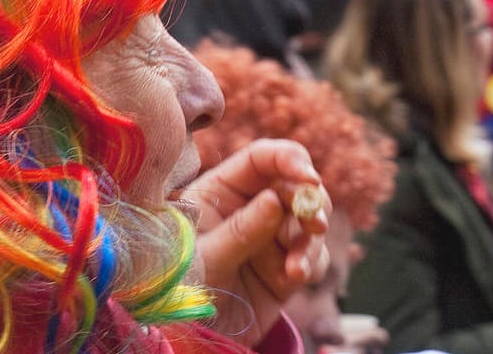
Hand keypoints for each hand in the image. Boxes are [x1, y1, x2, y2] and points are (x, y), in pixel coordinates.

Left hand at [183, 139, 330, 347]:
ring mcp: (272, 237)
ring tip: (298, 268)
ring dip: (310, 239)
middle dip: (309, 203)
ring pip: (310, 220)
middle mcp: (252, 207)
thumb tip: (276, 199)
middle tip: (314, 225)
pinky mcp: (287, 267)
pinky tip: (295, 277)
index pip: (263, 158)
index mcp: (223, 190)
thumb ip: (239, 230)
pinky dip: (310, 263)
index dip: (290, 160)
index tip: (309, 180)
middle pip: (295, 186)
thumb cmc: (179, 290)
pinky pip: (313, 255)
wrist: (186, 340)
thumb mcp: (202, 259)